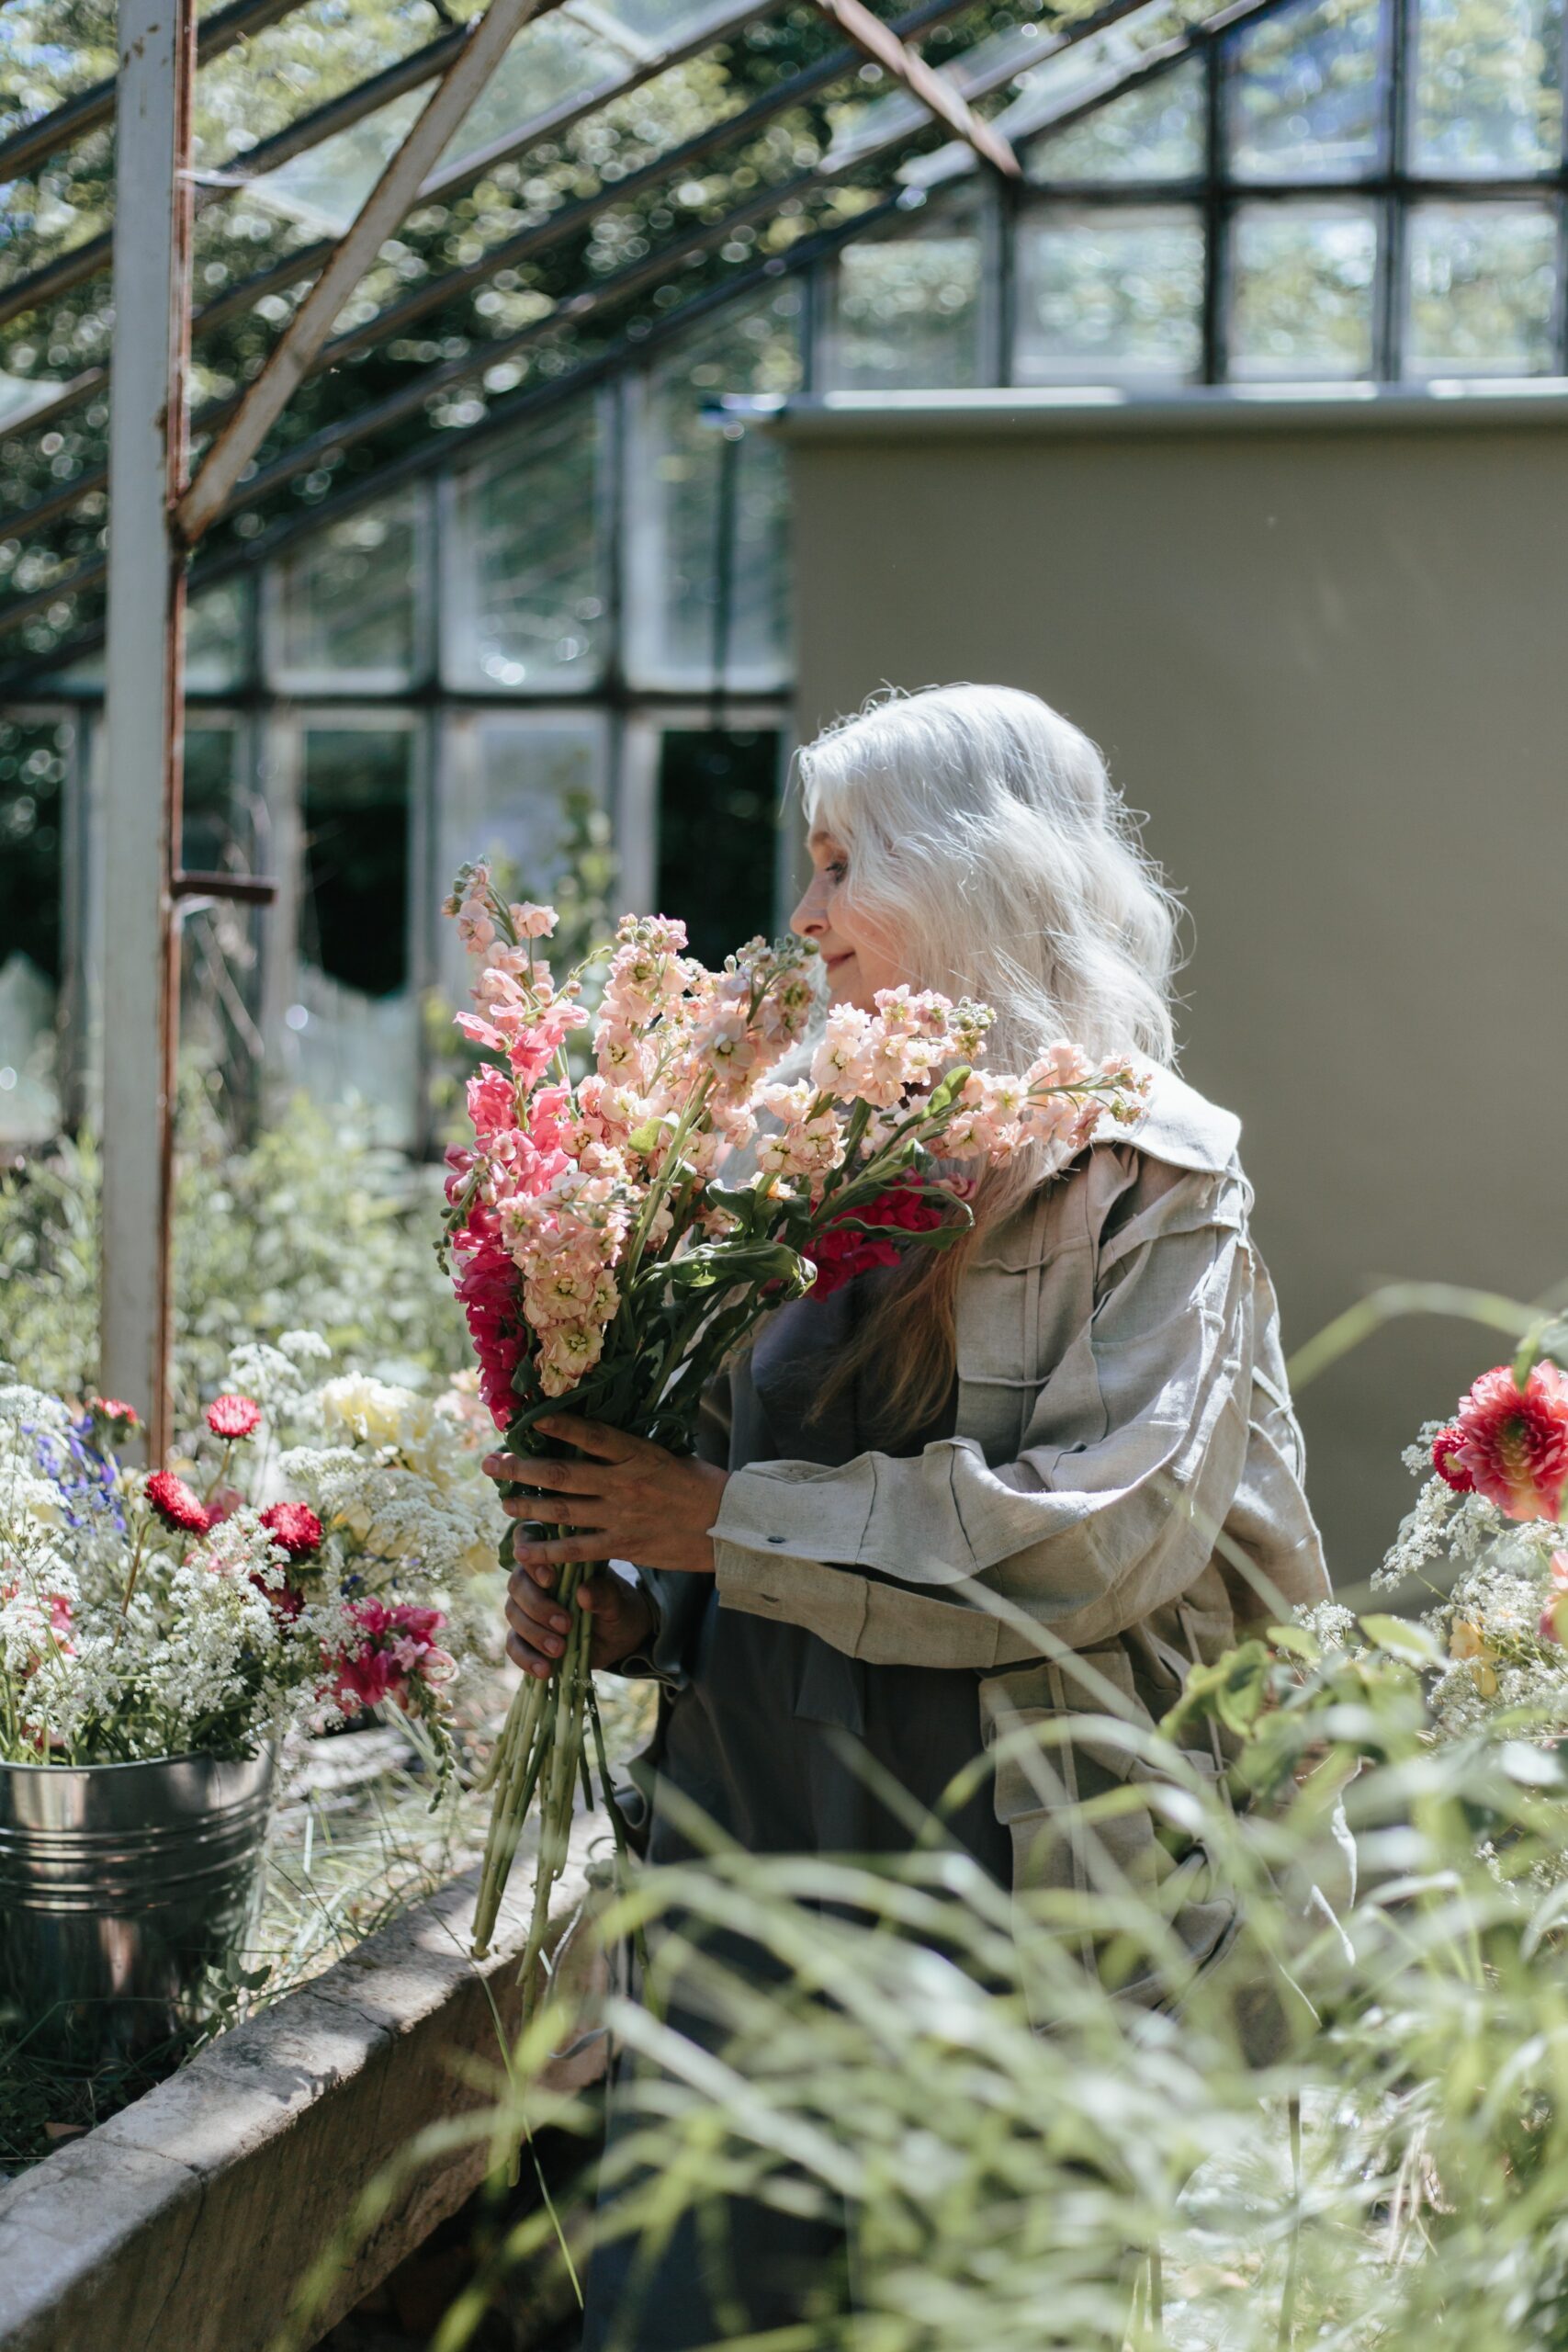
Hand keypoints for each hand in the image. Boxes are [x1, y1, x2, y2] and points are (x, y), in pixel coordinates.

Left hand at [482, 1415, 728, 1577]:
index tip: (529, 1420)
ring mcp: (621, 1517)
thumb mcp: (671, 1454)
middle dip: (521, 1468)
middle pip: (562, 1474)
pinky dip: (547, 1550)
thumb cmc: (703, 1485)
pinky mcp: (623, 1546)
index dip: (558, 1426)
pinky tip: (524, 1548)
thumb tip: (600, 1436)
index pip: (591, 1435)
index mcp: (639, 1454)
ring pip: (562, 1510)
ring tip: (503, 1502)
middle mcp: (624, 1483)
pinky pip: (576, 1550)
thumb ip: (633, 1449)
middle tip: (492, 1463)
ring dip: (527, 1505)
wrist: (729, 1526)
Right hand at [502, 1561, 655, 1679]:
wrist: (621, 1638)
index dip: (531, 1556)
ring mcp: (527, 1608)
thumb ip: (604, 1594)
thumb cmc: (618, 1607)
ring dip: (534, 1633)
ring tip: (560, 1649)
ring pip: (513, 1613)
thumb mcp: (618, 1601)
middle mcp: (536, 1580)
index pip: (528, 1541)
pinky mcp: (526, 1637)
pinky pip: (514, 1645)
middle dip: (538, 1606)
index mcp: (557, 1558)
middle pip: (517, 1583)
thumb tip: (584, 1593)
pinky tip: (545, 1670)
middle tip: (565, 1624)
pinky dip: (526, 1658)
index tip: (549, 1578)